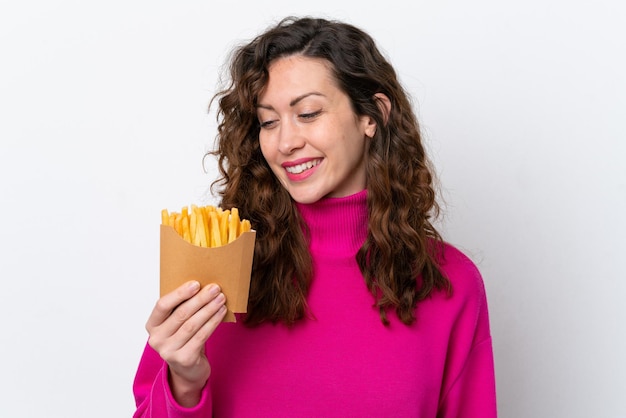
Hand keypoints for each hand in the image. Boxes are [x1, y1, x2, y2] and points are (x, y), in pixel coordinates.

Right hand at [145, 281, 226, 406]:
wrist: (188, 369)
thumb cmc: (184, 339)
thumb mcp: (177, 324)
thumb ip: (181, 307)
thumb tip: (202, 286)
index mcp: (152, 325)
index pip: (162, 305)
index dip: (179, 293)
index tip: (196, 283)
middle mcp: (156, 339)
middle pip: (181, 314)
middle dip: (200, 299)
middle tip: (215, 288)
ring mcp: (169, 351)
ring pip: (192, 325)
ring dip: (209, 309)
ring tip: (221, 299)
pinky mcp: (184, 359)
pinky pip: (201, 336)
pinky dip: (213, 322)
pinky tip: (221, 313)